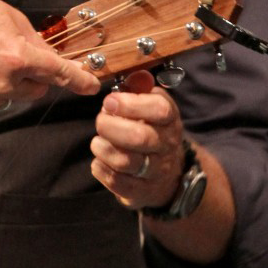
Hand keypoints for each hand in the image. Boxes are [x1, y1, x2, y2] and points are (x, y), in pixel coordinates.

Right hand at [0, 0, 99, 116]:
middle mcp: (1, 83)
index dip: (78, 80)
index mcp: (16, 57)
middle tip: (9, 54)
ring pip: (6, 96)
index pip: (58, 73)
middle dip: (31, 76)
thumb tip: (50, 59)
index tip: (90, 86)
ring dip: (1, 83)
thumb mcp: (7, 15)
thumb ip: (33, 42)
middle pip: (35, 90)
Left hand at [90, 70, 184, 208]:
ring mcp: (155, 171)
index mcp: (169, 120)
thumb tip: (136, 75)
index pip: (160, 110)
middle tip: (100, 121)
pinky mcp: (141, 192)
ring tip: (98, 142)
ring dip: (104, 149)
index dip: (131, 104)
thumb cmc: (150, 130)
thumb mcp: (150, 105)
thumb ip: (139, 88)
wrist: (168, 176)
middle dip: (111, 127)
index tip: (110, 101)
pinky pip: (118, 183)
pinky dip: (101, 169)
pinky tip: (100, 160)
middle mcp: (166, 146)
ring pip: (126, 162)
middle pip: (140, 137)